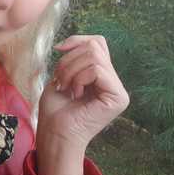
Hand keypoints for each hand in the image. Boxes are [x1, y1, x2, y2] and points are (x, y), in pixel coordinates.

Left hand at [35, 35, 128, 174]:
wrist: (55, 133)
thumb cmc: (55, 109)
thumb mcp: (62, 74)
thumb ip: (74, 56)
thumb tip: (71, 42)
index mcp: (102, 75)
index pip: (97, 43)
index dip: (77, 40)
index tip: (58, 50)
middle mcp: (114, 82)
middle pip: (94, 47)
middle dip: (69, 60)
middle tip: (61, 81)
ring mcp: (119, 90)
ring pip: (94, 57)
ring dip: (70, 70)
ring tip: (66, 88)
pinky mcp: (118, 98)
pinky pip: (97, 70)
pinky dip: (79, 78)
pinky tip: (75, 94)